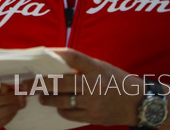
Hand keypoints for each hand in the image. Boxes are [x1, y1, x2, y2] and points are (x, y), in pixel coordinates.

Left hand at [21, 48, 142, 126]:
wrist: (139, 103)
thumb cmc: (115, 81)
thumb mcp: (100, 67)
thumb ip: (80, 66)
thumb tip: (51, 62)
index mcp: (95, 68)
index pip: (73, 57)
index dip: (55, 54)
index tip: (41, 54)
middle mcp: (94, 83)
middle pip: (60, 82)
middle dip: (41, 83)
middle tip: (29, 83)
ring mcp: (94, 101)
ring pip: (61, 100)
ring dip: (47, 98)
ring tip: (42, 96)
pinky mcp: (94, 116)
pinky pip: (69, 113)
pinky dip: (60, 109)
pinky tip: (59, 106)